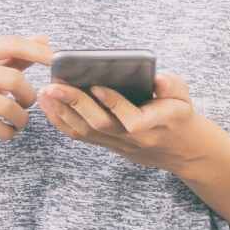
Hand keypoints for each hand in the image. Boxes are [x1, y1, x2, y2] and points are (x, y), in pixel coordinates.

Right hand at [0, 34, 51, 157]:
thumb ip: (15, 57)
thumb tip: (44, 40)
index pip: (11, 44)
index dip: (38, 52)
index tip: (57, 61)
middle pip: (12, 78)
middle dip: (29, 95)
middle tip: (28, 104)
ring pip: (5, 105)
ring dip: (21, 118)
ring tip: (19, 121)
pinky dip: (7, 132)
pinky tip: (7, 132)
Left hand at [38, 69, 217, 174]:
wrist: (181, 150)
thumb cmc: (179, 116)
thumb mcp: (184, 98)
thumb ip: (172, 87)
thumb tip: (158, 79)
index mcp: (155, 125)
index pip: (132, 119)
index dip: (114, 103)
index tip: (96, 86)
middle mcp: (133, 139)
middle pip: (100, 125)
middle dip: (75, 104)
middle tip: (54, 86)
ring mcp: (118, 145)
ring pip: (86, 132)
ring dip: (62, 112)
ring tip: (45, 92)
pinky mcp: (107, 145)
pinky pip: (81, 136)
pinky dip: (62, 120)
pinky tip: (49, 105)